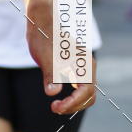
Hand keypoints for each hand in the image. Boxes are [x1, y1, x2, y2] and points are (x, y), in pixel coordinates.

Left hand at [26, 0, 95, 114]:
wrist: (42, 23)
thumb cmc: (44, 37)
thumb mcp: (45, 57)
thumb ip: (50, 75)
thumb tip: (52, 92)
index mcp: (84, 63)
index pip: (86, 92)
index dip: (73, 103)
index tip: (56, 107)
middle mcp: (87, 67)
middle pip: (88, 96)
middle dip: (73, 106)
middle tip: (54, 108)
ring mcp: (82, 68)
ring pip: (85, 94)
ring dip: (73, 103)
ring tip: (55, 105)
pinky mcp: (75, 69)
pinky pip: (79, 89)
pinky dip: (71, 97)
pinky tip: (57, 98)